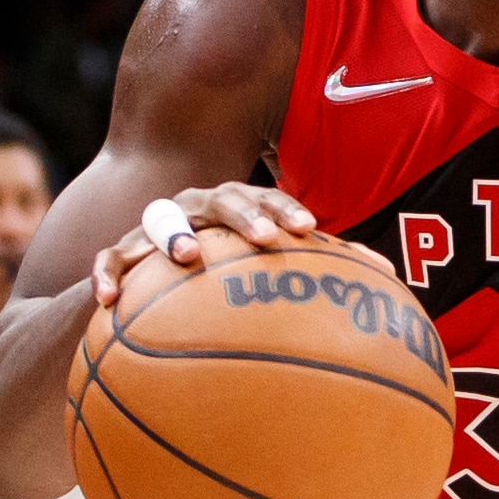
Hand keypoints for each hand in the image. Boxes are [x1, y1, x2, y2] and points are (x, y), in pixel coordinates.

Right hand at [93, 182, 325, 310]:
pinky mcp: (119, 253)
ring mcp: (153, 226)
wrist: (150, 291)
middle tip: (265, 238)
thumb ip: (318, 272)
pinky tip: (109, 299)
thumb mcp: (267, 272)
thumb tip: (390, 277)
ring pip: (160, 217)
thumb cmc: (223, 277)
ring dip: (174, 232)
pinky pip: (108, 259)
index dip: (285, 209)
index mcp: (234, 210)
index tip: (309, 228)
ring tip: (187, 255)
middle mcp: (195, 209)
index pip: (265, 199)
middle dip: (243, 213)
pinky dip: (108, 274)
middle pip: (220, 198)